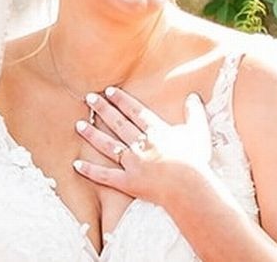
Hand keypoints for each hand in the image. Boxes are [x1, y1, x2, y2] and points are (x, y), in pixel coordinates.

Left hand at [74, 87, 213, 205]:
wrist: (188, 186)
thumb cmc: (195, 159)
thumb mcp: (199, 131)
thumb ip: (195, 112)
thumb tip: (192, 95)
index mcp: (157, 131)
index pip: (136, 112)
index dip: (122, 100)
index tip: (109, 91)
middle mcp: (141, 144)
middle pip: (118, 124)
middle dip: (103, 110)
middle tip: (89, 98)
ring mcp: (132, 163)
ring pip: (108, 146)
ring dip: (92, 135)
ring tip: (78, 125)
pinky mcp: (127, 182)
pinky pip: (105, 176)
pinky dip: (90, 171)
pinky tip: (76, 164)